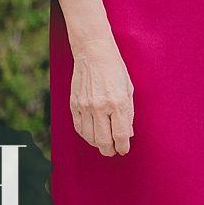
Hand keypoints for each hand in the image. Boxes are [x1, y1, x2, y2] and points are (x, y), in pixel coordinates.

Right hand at [68, 34, 134, 156]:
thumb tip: (128, 133)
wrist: (93, 53)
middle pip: (104, 141)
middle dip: (110, 150)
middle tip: (113, 151)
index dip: (123, 146)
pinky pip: (78, 128)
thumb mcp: (128, 89)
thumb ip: (129, 113)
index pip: (120, 134)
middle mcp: (100, 107)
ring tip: (104, 144)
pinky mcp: (74, 104)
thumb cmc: (115, 69)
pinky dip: (85, 135)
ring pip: (90, 137)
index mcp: (118, 102)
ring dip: (98, 144)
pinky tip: (91, 135)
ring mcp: (85, 106)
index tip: (124, 150)